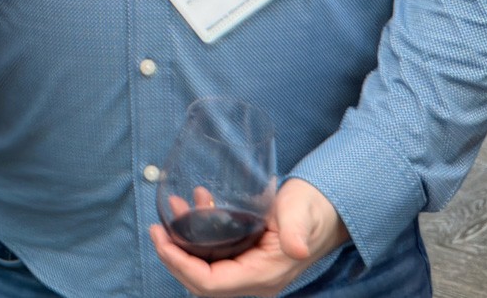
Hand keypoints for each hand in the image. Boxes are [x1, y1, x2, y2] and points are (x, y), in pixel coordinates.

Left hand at [147, 178, 347, 296]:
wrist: (329, 208)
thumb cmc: (314, 209)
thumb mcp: (301, 214)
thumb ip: (295, 231)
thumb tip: (295, 248)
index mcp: (264, 275)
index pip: (211, 284)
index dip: (181, 266)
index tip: (161, 240)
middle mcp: (254, 280)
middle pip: (201, 281)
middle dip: (174, 256)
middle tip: (157, 228)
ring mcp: (250, 271)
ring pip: (205, 266)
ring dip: (185, 241)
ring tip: (176, 207)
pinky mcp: (247, 257)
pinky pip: (215, 253)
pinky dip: (200, 232)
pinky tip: (198, 202)